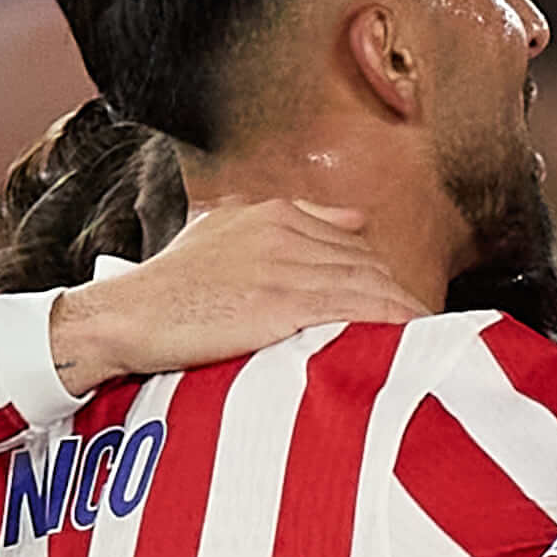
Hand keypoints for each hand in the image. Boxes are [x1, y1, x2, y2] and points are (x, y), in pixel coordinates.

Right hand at [49, 197, 413, 393]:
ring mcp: (284, 265)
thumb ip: (288, 224)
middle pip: (368, 265)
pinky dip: (388, 325)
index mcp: (274, 212)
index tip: (403, 304)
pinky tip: (409, 343)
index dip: (384, 276)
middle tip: (430, 331)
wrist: (125, 316)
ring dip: (404, 316)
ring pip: (368, 287)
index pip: (352, 241)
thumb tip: (355, 218)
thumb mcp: (223, 236)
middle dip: (402, 298)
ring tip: (431, 343)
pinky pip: (354, 310)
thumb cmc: (170, 288)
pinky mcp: (281, 302)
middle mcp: (285, 231)